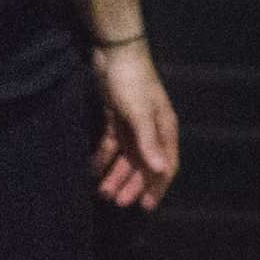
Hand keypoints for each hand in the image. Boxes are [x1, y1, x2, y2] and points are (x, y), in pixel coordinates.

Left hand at [93, 38, 178, 208]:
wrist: (115, 52)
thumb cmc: (132, 82)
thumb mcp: (139, 113)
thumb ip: (149, 142)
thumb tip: (161, 171)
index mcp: (164, 129)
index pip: (166, 164)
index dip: (157, 186)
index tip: (146, 206)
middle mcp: (151, 130)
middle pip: (144, 164)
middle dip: (132, 184)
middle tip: (116, 201)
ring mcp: (133, 124)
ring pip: (126, 157)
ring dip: (116, 173)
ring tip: (102, 190)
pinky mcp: (116, 118)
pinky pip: (112, 144)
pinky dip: (103, 157)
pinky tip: (93, 169)